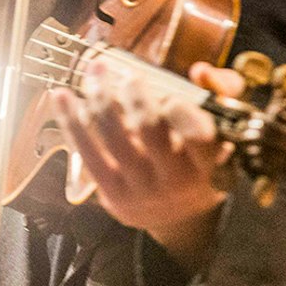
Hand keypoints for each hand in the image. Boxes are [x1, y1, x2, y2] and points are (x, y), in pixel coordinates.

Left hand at [50, 58, 244, 270]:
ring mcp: (141, 190)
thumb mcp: (223, 132)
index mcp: (210, 165)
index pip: (200, 138)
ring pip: (115, 139)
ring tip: (95, 72)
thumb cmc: (199, 161)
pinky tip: (62, 96)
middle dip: (136, 97)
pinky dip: (72, 122)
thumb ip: (222, 94)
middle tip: (130, 77)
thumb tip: (200, 70)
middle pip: (151, 132)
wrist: (177, 215)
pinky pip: (88, 154)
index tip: (171, 96)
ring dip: (100, 98)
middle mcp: (176, 181)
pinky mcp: (112, 195)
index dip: (182, 113)